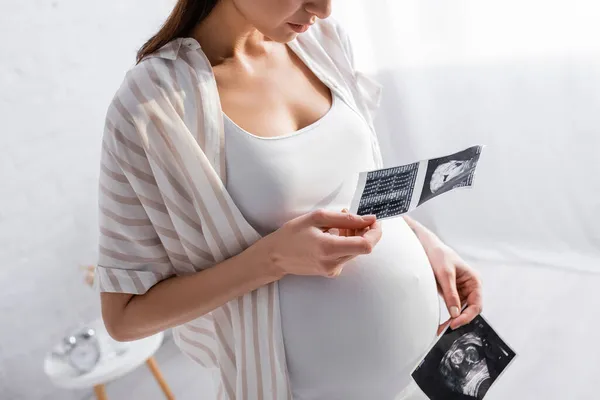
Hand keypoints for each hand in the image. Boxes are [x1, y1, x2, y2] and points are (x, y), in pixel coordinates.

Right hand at [258, 209, 381, 277]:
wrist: (275, 256)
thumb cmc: (292, 234)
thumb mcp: (316, 218)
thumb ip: (345, 219)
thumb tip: (369, 219)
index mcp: (329, 248)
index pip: (365, 245)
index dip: (375, 232)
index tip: (374, 221)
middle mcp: (333, 263)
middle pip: (363, 247)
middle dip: (363, 230)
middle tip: (350, 217)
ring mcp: (332, 270)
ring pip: (355, 251)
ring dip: (354, 236)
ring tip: (338, 224)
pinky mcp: (331, 272)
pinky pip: (346, 256)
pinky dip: (346, 244)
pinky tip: (333, 235)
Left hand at [426, 243, 482, 334]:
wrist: (428, 248)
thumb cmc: (439, 255)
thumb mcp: (445, 274)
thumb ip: (450, 293)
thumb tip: (455, 313)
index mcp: (474, 281)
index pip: (476, 304)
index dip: (467, 316)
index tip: (455, 323)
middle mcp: (470, 287)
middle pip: (470, 310)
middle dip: (460, 320)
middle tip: (447, 328)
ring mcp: (461, 291)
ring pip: (461, 311)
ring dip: (453, 319)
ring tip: (442, 328)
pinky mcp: (452, 293)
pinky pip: (453, 307)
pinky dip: (448, 315)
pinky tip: (442, 322)